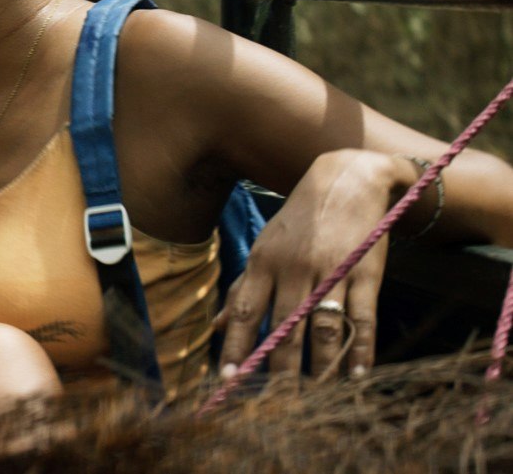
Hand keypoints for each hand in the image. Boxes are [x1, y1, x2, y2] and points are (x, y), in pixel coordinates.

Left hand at [216, 149, 415, 378]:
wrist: (346, 179)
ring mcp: (331, 270)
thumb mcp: (265, 247)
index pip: (244, 312)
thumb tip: (214, 326)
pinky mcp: (365, 271)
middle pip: (283, 326)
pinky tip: (356, 374)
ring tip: (315, 394)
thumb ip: (243, 288)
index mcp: (263, 263)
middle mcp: (294, 268)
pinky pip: (362, 317)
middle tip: (276, 401)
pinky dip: (360, 348)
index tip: (229, 378)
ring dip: (319, 364)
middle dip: (278, 367)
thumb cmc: (299, 221)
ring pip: (322, 326)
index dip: (235, 346)